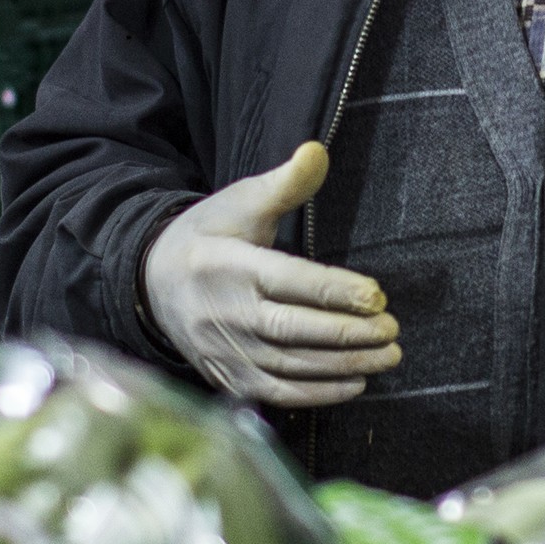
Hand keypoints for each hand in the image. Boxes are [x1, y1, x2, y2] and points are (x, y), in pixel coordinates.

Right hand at [143, 142, 400, 406]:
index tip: (377, 295)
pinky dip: (317, 393)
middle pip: (293, 330)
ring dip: (343, 365)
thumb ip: (285, 183)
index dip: (334, 290)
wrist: (152, 282)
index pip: (288, 281)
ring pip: (290, 365)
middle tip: (392, 330)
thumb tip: (318, 150)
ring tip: (388, 356)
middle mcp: (224, 313)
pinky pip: (276, 392)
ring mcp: (224, 351)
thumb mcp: (240, 201)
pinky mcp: (227, 377)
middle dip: (348, 333)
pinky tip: (356, 383)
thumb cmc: (207, 235)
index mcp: (227, 265)